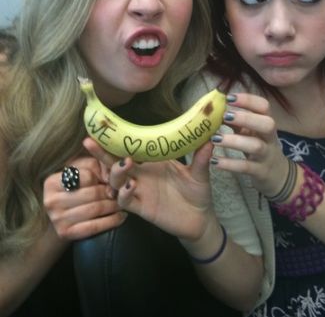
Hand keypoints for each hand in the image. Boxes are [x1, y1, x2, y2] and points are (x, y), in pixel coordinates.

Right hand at [43, 150, 126, 239]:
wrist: (61, 217)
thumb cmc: (74, 188)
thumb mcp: (80, 169)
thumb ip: (95, 164)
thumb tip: (111, 173)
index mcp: (51, 181)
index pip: (87, 176)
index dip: (103, 176)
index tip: (112, 179)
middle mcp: (51, 200)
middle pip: (93, 193)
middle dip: (111, 192)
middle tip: (122, 191)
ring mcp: (57, 219)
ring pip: (96, 209)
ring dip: (114, 206)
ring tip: (123, 202)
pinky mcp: (66, 233)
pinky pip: (95, 226)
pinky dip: (112, 220)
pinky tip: (121, 216)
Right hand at [83, 137, 216, 240]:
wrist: (200, 219)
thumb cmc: (197, 192)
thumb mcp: (200, 173)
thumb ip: (201, 157)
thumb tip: (210, 137)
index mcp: (152, 161)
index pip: (130, 147)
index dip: (117, 139)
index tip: (105, 128)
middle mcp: (141, 174)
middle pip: (115, 162)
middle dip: (102, 152)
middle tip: (90, 141)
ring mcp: (139, 191)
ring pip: (115, 180)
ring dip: (115, 171)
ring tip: (125, 162)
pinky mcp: (141, 208)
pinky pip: (125, 201)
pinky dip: (124, 193)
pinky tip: (130, 186)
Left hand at [212, 93, 289, 197]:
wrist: (277, 174)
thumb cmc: (258, 146)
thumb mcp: (250, 131)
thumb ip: (235, 120)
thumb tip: (214, 107)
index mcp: (265, 123)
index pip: (263, 106)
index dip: (248, 100)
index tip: (228, 97)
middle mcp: (270, 137)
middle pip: (267, 124)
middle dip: (246, 118)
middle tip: (225, 115)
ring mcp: (267, 155)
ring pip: (256, 146)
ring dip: (234, 141)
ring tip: (214, 139)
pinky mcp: (261, 171)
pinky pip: (246, 167)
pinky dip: (230, 164)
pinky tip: (214, 161)